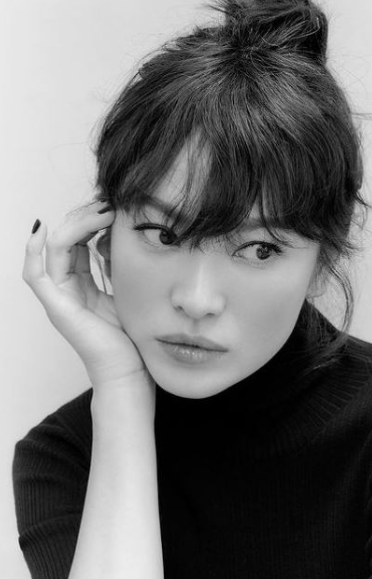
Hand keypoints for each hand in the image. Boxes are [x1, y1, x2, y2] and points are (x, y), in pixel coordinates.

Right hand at [23, 201, 153, 392]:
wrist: (130, 374)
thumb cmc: (131, 339)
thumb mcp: (128, 291)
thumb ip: (119, 267)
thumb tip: (122, 237)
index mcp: (81, 284)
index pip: (78, 241)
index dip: (92, 220)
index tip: (115, 207)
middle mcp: (66, 288)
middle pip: (65, 239)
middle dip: (85, 217)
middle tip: (110, 204)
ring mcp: (59, 298)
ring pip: (54, 249)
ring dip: (75, 224)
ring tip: (103, 211)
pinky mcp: (57, 308)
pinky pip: (35, 275)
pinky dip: (33, 251)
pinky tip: (41, 229)